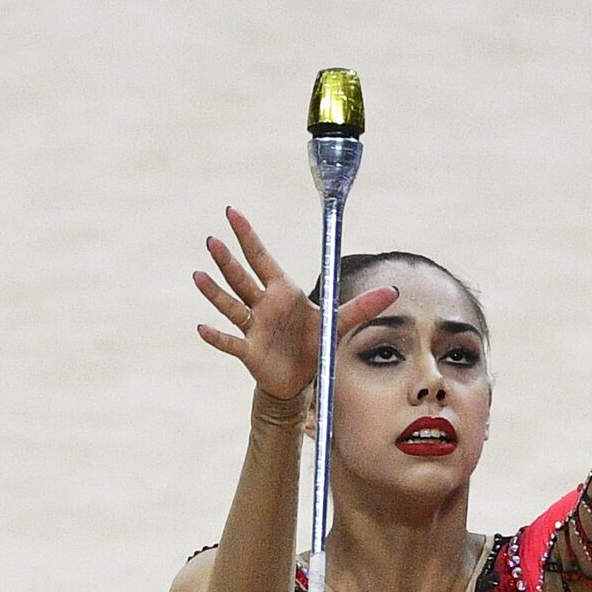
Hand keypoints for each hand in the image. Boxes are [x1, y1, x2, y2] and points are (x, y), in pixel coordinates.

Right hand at [193, 208, 399, 400]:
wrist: (299, 378)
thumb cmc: (314, 342)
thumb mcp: (339, 322)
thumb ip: (364, 305)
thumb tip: (393, 291)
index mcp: (283, 291)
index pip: (262, 258)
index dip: (248, 236)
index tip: (233, 213)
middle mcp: (263, 305)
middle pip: (242, 278)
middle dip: (228, 260)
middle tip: (212, 239)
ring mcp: (253, 327)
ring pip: (231, 305)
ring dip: (214, 291)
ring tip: (198, 274)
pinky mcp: (248, 350)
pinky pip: (230, 341)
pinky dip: (216, 337)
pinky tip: (201, 328)